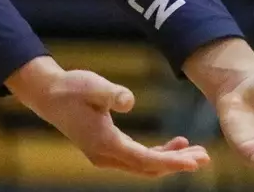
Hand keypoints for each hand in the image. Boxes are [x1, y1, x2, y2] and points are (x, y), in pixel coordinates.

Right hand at [5, 56, 210, 177]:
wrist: (48, 95)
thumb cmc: (71, 88)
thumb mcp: (92, 85)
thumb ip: (111, 93)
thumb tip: (129, 101)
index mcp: (105, 144)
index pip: (145, 159)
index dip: (172, 162)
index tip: (194, 162)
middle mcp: (106, 156)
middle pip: (148, 168)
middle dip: (177, 164)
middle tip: (205, 157)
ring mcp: (105, 156)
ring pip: (144, 166)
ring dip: (169, 161)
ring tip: (196, 152)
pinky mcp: (106, 150)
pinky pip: (137, 159)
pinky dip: (157, 155)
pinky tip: (174, 144)